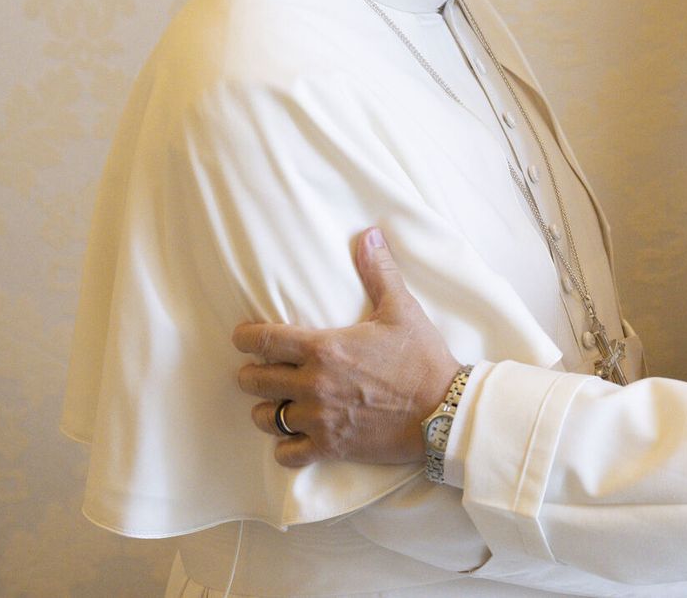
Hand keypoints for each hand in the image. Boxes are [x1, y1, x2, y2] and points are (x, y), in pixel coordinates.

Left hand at [232, 227, 459, 467]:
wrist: (444, 410)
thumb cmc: (422, 358)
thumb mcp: (402, 309)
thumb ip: (379, 271)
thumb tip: (369, 233)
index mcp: (324, 348)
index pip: (264, 341)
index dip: (245, 337)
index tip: (242, 336)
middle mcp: (313, 385)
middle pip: (255, 380)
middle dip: (252, 373)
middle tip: (259, 369)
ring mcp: (319, 419)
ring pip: (265, 417)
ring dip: (266, 409)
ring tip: (275, 403)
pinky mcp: (330, 447)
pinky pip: (287, 453)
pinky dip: (285, 446)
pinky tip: (293, 437)